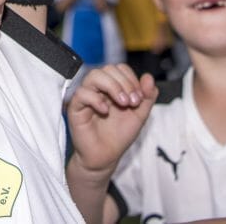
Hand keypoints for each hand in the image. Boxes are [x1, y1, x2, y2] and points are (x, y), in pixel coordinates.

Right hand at [67, 64, 156, 178]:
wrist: (106, 157)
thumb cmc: (119, 136)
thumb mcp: (140, 115)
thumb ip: (147, 97)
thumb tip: (149, 77)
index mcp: (113, 87)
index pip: (120, 69)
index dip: (132, 79)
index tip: (139, 98)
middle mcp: (98, 89)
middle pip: (108, 69)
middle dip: (125, 83)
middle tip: (133, 102)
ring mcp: (86, 96)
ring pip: (94, 76)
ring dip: (112, 86)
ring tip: (123, 103)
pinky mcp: (75, 108)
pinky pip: (81, 93)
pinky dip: (95, 99)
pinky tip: (105, 111)